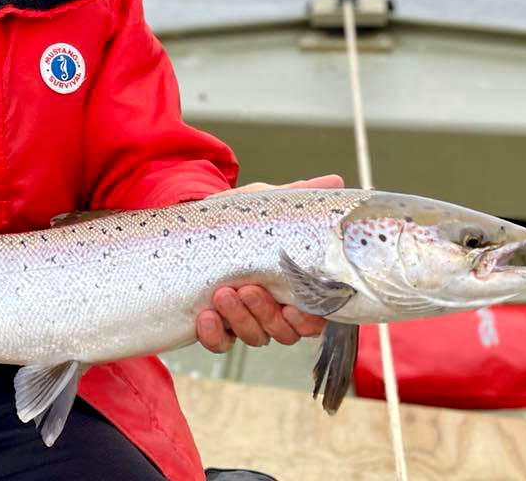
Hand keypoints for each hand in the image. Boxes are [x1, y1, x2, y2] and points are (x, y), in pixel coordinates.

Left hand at [195, 174, 341, 352]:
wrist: (190, 223)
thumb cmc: (236, 217)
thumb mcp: (265, 205)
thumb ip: (299, 196)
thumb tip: (335, 181)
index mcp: (293, 286)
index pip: (313, 317)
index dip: (308, 320)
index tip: (294, 307)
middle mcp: (272, 308)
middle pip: (284, 332)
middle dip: (267, 314)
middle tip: (248, 289)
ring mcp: (243, 319)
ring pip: (254, 337)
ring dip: (240, 319)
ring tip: (223, 293)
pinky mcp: (214, 326)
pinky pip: (219, 343)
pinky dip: (213, 335)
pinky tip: (205, 316)